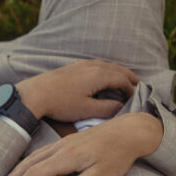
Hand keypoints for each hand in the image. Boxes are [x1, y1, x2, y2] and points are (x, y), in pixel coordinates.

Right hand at [0, 112, 163, 175]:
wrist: (131, 130)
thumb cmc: (118, 156)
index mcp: (67, 158)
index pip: (36, 174)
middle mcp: (61, 148)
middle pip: (30, 164)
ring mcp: (65, 142)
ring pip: (34, 156)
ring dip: (20, 169)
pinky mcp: (70, 140)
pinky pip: (43, 151)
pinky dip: (30, 161)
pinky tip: (29, 165)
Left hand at [16, 59, 139, 121]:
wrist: (37, 94)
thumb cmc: (61, 104)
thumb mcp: (86, 110)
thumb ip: (106, 109)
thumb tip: (121, 107)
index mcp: (99, 75)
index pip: (122, 80)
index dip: (131, 89)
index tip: (136, 98)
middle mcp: (93, 66)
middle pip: (117, 69)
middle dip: (128, 77)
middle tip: (137, 85)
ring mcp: (83, 64)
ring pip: (107, 66)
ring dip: (118, 72)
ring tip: (124, 80)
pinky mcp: (74, 67)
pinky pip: (97, 65)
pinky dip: (106, 70)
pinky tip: (103, 77)